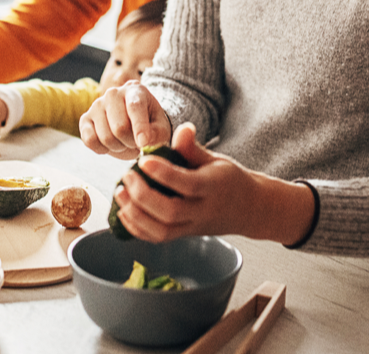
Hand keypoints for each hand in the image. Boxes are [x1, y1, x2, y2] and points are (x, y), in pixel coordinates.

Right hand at [79, 80, 170, 158]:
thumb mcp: (161, 129)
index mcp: (135, 90)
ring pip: (105, 137)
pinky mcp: (85, 119)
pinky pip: (89, 140)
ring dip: (118, 147)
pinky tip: (110, 144)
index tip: (144, 143)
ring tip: (125, 141)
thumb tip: (144, 141)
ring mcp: (97, 105)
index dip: (139, 127)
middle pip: (119, 127)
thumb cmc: (150, 125)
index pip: (135, 106)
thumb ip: (157, 134)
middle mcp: (113, 93)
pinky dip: (101, 149)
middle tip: (136, 142)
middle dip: (130, 142)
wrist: (134, 125)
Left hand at [112, 124, 315, 244]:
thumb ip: (193, 148)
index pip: (187, 184)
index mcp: (213, 188)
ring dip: (135, 214)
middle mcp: (202, 211)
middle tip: (127, 176)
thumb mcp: (216, 160)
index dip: (164, 173)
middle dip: (143, 195)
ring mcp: (193, 227)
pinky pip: (158, 239)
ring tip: (120, 193)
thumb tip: (183, 128)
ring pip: (162, 231)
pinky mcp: (184, 235)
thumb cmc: (229, 179)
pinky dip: (137, 229)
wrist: (248, 209)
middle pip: (170, 212)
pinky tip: (124, 211)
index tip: (144, 159)